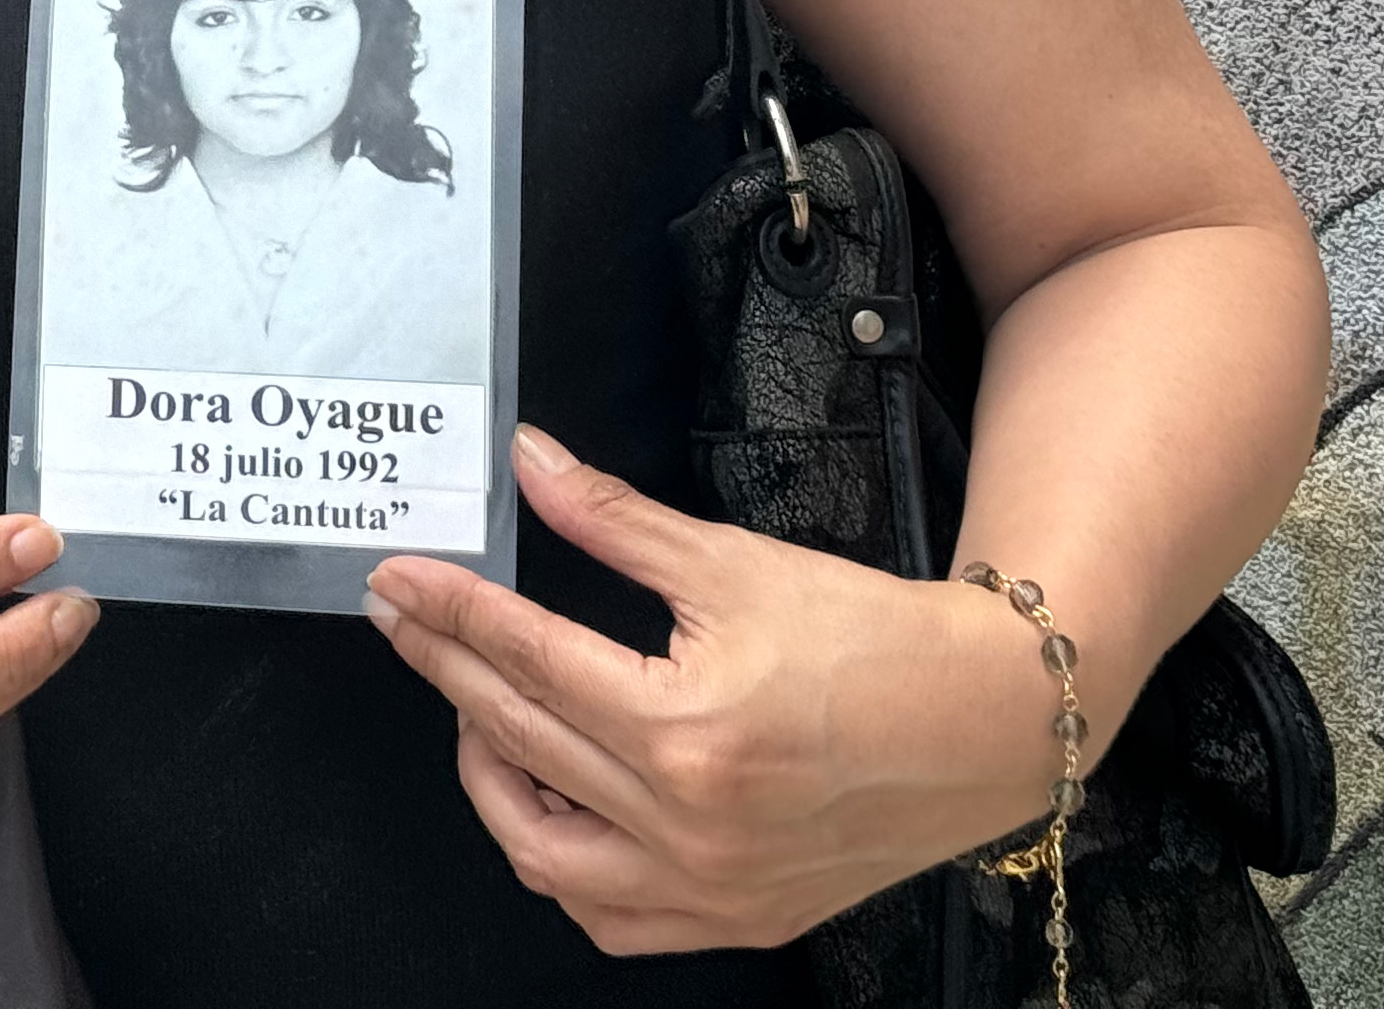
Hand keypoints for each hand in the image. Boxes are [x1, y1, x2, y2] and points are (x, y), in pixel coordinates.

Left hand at [364, 430, 1061, 953]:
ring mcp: (712, 887)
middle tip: (406, 621)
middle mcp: (688, 825)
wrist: (986, 723)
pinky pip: (611, 920)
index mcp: (683, 730)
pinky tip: (552, 807)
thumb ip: (613, 521)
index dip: (449, 611)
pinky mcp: (740, 920)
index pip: (524, 660)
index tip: (397, 580)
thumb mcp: (732, 562)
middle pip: (517, 740)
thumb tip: (530, 463)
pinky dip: (562, 869)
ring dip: (490, 783)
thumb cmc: (873, 640)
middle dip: (444, 670)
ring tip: (478, 715)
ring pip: (543, 856)